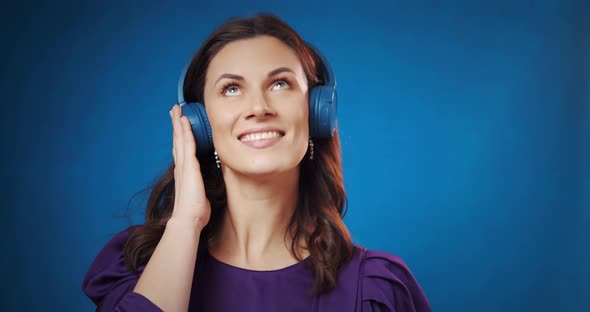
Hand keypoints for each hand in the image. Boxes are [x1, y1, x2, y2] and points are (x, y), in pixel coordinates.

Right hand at [169, 104, 210, 229]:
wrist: (188, 219)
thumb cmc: (194, 212)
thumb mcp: (200, 195)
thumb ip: (201, 188)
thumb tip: (204, 189)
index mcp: (184, 173)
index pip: (181, 150)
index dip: (180, 136)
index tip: (179, 125)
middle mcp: (181, 166)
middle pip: (177, 140)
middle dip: (176, 124)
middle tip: (174, 110)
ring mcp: (184, 165)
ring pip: (180, 138)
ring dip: (179, 123)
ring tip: (177, 109)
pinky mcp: (189, 166)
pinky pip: (187, 144)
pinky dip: (185, 132)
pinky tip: (185, 122)